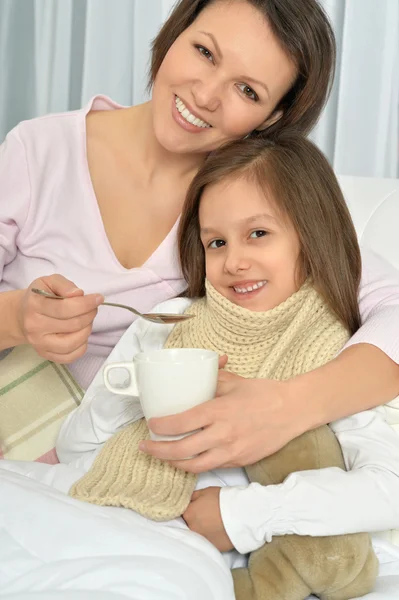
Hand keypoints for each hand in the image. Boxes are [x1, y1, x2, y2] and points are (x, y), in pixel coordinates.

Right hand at [17, 274, 102, 362]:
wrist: (22, 315)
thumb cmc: (40, 296)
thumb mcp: (49, 282)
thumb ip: (64, 285)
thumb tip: (78, 294)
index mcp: (34, 305)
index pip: (66, 307)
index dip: (87, 303)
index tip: (98, 298)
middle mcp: (34, 326)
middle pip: (72, 325)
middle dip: (89, 315)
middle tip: (93, 308)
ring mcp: (39, 343)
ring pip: (72, 343)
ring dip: (87, 330)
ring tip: (87, 321)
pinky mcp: (45, 355)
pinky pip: (69, 357)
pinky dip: (81, 347)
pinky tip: (81, 335)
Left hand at [140, 370, 301, 472]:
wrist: (293, 411)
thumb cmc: (264, 393)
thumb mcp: (235, 382)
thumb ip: (211, 378)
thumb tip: (197, 372)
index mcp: (218, 411)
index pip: (181, 423)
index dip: (161, 427)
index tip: (151, 424)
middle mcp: (223, 434)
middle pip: (182, 451)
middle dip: (158, 451)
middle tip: (146, 447)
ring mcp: (232, 451)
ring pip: (194, 466)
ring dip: (174, 463)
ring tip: (162, 457)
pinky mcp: (240, 460)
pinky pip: (212, 467)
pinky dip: (195, 465)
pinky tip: (186, 460)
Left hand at [183, 487, 232, 551]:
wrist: (239, 514)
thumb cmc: (222, 500)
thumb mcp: (205, 491)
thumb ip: (193, 496)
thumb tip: (188, 500)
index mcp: (188, 513)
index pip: (182, 512)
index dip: (189, 510)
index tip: (195, 509)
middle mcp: (191, 528)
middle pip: (189, 524)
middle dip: (195, 520)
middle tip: (206, 515)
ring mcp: (201, 539)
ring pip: (198, 534)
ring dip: (202, 530)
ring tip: (212, 524)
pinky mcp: (211, 547)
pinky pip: (208, 541)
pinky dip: (211, 537)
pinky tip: (218, 531)